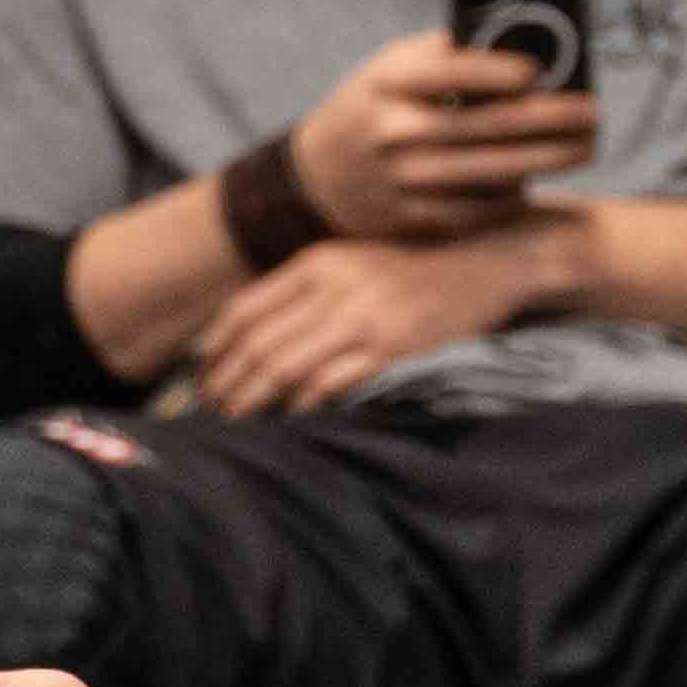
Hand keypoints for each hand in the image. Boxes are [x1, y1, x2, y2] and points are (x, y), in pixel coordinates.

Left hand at [191, 229, 546, 417]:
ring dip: (255, 402)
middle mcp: (334, 285)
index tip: (200, 377)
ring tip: (238, 425)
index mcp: (317, 262)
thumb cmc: (412, 270)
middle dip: (226, 385)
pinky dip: (303, 408)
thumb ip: (302, 290)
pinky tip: (291, 422)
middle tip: (210, 412)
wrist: (486, 262)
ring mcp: (365, 317)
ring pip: (285, 367)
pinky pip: (331, 385)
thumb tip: (244, 335)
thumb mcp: (350, 263)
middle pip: (257, 345)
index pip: (243, 310)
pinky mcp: (394, 349)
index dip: (213, 350)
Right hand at [286, 34, 595, 240]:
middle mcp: (393, 130)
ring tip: (584, 148)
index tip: (539, 72)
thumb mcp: (391, 68)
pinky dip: (511, 197)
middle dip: (548, 120)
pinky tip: (536, 181)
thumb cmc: (372, 106)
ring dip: (545, 160)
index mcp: (389, 81)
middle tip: (591, 113)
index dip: (498, 73)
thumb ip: (445, 54)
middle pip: (485, 126)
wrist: (318, 175)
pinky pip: (474, 211)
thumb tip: (517, 40)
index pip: (449, 71)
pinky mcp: (411, 218)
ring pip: (488, 172)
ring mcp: (402, 179)